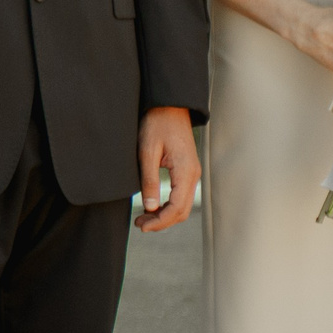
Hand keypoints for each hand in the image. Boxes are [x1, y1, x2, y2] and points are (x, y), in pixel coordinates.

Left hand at [135, 106, 199, 232]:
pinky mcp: (186, 170)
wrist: (169, 106)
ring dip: (165, 215)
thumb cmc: (157, 124)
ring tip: (143, 218)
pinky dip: (168, 205)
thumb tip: (150, 207)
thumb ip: (149, 179)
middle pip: (182, 211)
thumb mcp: (147, 151)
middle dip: (162, 222)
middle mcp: (193, 175)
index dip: (160, 221)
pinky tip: (153, 206)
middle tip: (140, 225)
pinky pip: (181, 195)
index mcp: (185, 172)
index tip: (142, 226)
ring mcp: (192, 173)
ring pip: (182, 205)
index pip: (176, 208)